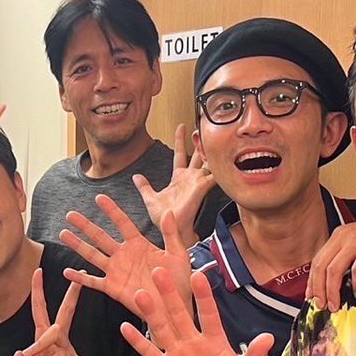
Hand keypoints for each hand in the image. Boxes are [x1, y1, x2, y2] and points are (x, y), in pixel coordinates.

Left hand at [12, 270, 85, 355]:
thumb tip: (19, 354)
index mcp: (45, 337)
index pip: (41, 310)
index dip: (39, 291)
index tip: (38, 272)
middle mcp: (58, 340)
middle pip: (65, 312)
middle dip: (71, 295)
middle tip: (78, 278)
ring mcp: (68, 350)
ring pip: (55, 336)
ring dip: (40, 346)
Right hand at [60, 193, 191, 318]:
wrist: (174, 306)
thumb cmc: (179, 281)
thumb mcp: (178, 254)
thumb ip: (171, 234)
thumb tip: (168, 211)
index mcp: (139, 245)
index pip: (122, 223)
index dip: (111, 210)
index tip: (99, 198)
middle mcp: (124, 255)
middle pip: (100, 236)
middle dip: (85, 225)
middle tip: (70, 214)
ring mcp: (116, 271)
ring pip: (92, 255)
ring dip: (78, 245)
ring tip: (63, 234)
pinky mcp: (113, 288)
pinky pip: (93, 281)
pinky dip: (80, 278)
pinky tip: (67, 272)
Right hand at [121, 268, 271, 355]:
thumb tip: (269, 338)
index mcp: (215, 341)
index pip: (208, 314)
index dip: (203, 296)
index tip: (198, 276)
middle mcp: (193, 342)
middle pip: (179, 314)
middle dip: (170, 294)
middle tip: (160, 272)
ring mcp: (177, 355)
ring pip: (162, 329)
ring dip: (151, 312)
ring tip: (140, 295)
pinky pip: (150, 353)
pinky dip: (137, 341)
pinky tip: (125, 327)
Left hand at [134, 124, 215, 244]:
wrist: (171, 229)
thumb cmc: (164, 217)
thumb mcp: (150, 198)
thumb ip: (144, 186)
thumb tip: (136, 176)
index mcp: (178, 177)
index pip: (180, 153)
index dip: (180, 139)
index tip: (181, 127)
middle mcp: (190, 178)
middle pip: (197, 153)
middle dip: (200, 140)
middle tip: (203, 126)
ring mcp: (197, 182)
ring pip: (207, 160)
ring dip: (210, 148)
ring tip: (214, 134)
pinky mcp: (201, 188)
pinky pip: (212, 173)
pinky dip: (216, 165)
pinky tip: (219, 154)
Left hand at [305, 218, 355, 310]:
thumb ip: (344, 256)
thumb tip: (333, 280)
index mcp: (337, 237)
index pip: (317, 261)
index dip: (312, 281)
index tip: (311, 296)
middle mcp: (342, 237)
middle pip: (321, 266)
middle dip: (318, 289)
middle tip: (321, 304)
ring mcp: (355, 241)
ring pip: (334, 270)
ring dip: (332, 291)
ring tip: (335, 305)